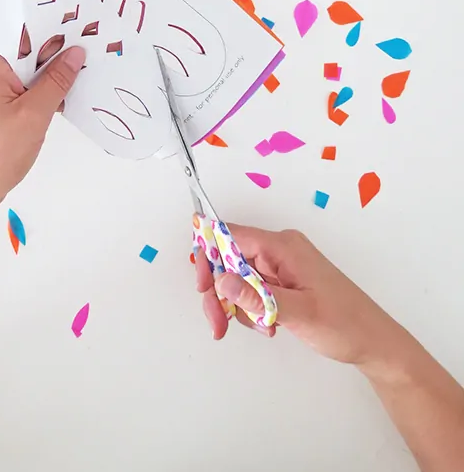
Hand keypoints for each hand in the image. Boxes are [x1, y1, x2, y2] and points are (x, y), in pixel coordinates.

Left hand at [0, 46, 84, 233]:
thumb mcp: (35, 113)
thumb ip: (57, 80)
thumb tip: (76, 53)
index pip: (28, 34)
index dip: (56, 30)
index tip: (85, 26)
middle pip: (31, 52)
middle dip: (59, 53)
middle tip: (94, 46)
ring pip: (32, 73)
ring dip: (55, 76)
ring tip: (89, 69)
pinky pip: (27, 90)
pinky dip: (45, 93)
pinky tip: (69, 96)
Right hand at [196, 225, 406, 366]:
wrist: (375, 343)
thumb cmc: (343, 325)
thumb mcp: (297, 313)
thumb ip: (256, 297)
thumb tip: (220, 280)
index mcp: (282, 245)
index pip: (229, 236)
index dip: (209, 256)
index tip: (203, 287)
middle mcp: (279, 249)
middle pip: (229, 259)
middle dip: (219, 291)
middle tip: (219, 324)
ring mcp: (281, 265)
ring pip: (238, 277)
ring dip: (237, 304)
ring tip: (259, 329)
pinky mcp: (284, 281)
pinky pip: (253, 288)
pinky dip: (251, 308)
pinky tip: (267, 327)